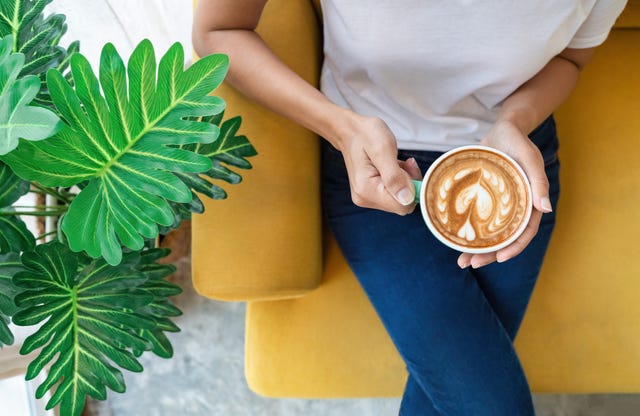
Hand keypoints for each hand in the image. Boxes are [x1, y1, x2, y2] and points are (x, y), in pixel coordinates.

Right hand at [335, 115, 418, 214]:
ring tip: (397, 162)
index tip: (409, 166)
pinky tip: (394, 167)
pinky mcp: (371, 194)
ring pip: (400, 199)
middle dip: (410, 184)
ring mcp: (367, 197)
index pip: (402, 205)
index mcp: (366, 189)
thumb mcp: (383, 150)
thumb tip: (407, 199)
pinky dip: (400, 181)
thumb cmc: (366, 135)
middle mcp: (365, 198)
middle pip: (402, 204)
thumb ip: (394, 176)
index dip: (414, 188)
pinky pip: (394, 194)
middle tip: (405, 163)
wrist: (351, 130)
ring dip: (405, 181)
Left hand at [457, 120, 552, 268]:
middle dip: (489, 255)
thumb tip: (546, 209)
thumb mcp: (530, 158)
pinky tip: (453, 240)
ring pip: (489, 234)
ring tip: (461, 262)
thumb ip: (538, 182)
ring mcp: (499, 206)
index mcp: (530, 204)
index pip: (525, 232)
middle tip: (471, 264)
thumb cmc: (519, 143)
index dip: (514, 248)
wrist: (503, 131)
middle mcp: (515, 209)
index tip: (499, 258)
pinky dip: (468, 232)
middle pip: (504, 239)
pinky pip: (477, 220)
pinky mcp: (484, 201)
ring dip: (477, 250)